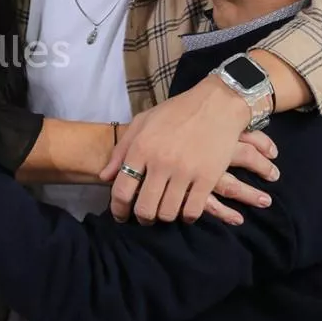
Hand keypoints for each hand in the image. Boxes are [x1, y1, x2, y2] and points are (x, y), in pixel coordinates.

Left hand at [102, 75, 279, 224]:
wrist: (217, 104)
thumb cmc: (176, 111)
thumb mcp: (142, 122)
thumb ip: (121, 149)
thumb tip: (104, 177)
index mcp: (141, 148)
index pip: (122, 190)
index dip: (118, 209)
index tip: (121, 216)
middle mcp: (161, 162)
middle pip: (144, 208)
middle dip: (142, 217)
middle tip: (146, 216)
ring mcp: (185, 171)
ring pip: (168, 213)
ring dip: (164, 216)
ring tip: (165, 211)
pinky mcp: (208, 177)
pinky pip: (192, 211)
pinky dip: (187, 216)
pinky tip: (185, 210)